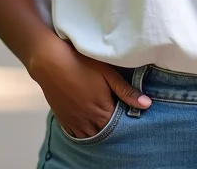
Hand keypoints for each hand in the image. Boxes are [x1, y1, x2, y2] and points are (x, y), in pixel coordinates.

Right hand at [27, 36, 150, 138]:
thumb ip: (126, 90)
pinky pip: (76, 134)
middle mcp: (87, 119)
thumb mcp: (107, 72)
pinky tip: (89, 124)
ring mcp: (74, 121)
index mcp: (101, 109)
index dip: (125, 121)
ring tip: (104, 120)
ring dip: (99, 131)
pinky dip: (85, 133)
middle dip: (113, 128)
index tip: (129, 113)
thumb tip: (146, 104)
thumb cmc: (80, 62)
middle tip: (117, 117)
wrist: (49, 60)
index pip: (119, 125)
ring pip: (91, 136)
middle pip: (105, 133)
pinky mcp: (63, 119)